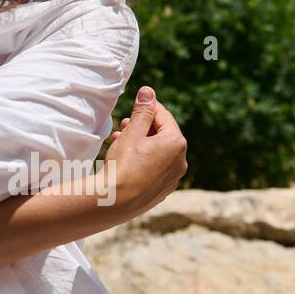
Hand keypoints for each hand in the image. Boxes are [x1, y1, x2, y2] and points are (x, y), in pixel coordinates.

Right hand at [101, 86, 186, 217]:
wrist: (114, 202)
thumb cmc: (123, 164)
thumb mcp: (132, 132)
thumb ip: (142, 111)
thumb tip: (148, 91)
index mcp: (176, 143)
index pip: (164, 116)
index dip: (148, 108)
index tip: (135, 105)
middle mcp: (180, 161)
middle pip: (162, 135)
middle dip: (143, 127)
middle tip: (124, 124)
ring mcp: (172, 178)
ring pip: (157, 153)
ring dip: (140, 143)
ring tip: (119, 140)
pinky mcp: (162, 191)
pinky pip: (155, 169)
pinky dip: (143, 160)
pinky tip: (125, 160)